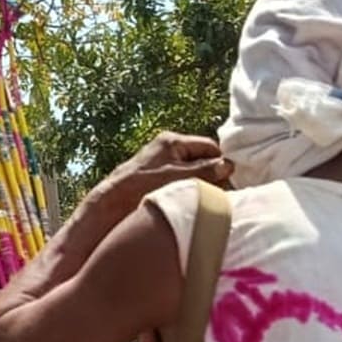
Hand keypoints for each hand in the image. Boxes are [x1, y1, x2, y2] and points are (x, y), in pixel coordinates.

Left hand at [96, 132, 229, 209]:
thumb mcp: (178, 177)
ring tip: (203, 197)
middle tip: (217, 191)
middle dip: (211, 174)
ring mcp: (163, 161)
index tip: (227, 180)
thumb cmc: (143, 185)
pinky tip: (191, 200)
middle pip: (202, 158)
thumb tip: (228, 165)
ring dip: (200, 183)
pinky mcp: (158, 175)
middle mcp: (168, 147)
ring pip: (193, 170)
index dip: (220, 163)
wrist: (113, 201)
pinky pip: (182, 179)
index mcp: (173, 141)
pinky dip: (188, 188)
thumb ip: (204, 170)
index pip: (209, 147)